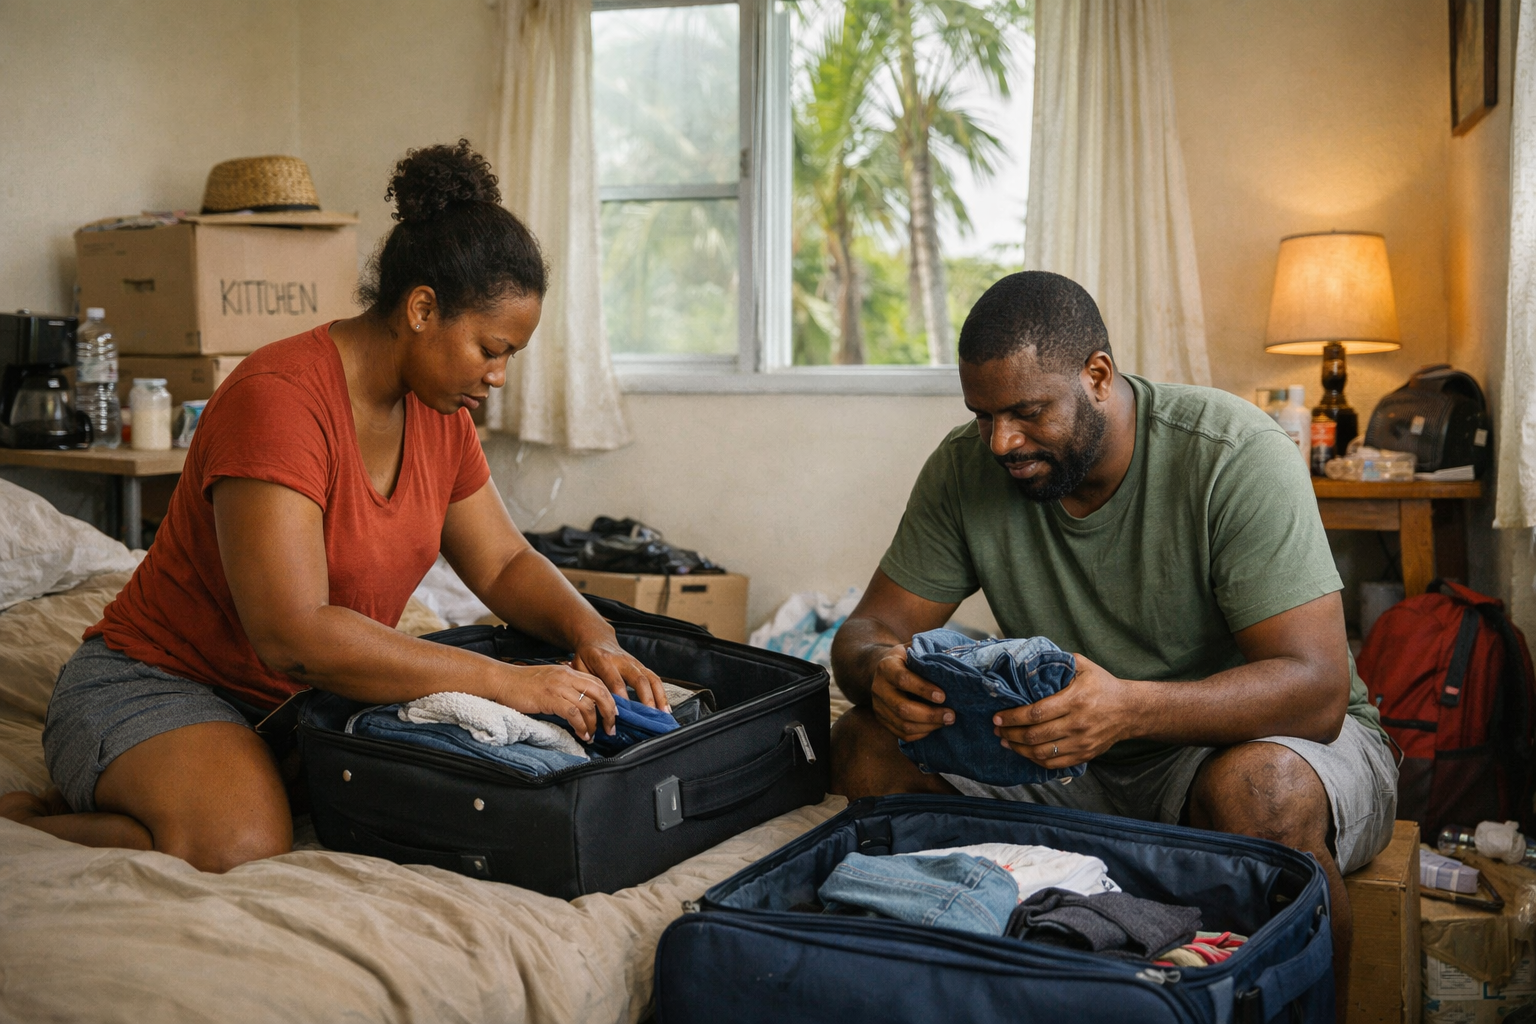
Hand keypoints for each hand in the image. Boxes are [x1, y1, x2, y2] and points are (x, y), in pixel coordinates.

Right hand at [494, 663, 617, 741]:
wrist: (502, 681)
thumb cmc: (523, 684)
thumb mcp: (550, 679)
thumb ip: (565, 687)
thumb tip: (581, 705)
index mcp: (569, 671)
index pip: (598, 683)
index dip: (609, 699)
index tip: (613, 714)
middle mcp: (567, 676)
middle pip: (600, 693)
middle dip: (609, 712)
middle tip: (610, 728)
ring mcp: (559, 686)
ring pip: (588, 706)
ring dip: (593, 724)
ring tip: (592, 736)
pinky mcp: (550, 698)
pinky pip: (573, 714)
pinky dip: (581, 726)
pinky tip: (581, 734)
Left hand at [572, 634, 669, 710]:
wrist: (597, 639)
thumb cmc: (585, 657)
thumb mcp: (578, 668)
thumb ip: (585, 685)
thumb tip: (591, 708)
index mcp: (603, 660)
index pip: (614, 680)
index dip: (619, 697)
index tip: (620, 714)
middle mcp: (623, 660)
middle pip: (639, 679)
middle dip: (646, 698)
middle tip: (650, 715)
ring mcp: (635, 663)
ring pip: (651, 678)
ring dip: (659, 696)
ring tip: (664, 714)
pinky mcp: (642, 666)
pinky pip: (655, 679)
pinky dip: (662, 693)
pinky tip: (666, 707)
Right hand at [870, 644, 954, 741]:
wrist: (883, 670)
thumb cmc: (907, 659)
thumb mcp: (914, 649)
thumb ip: (928, 655)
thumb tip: (957, 663)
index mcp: (886, 667)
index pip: (903, 679)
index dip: (923, 689)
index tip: (943, 696)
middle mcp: (879, 688)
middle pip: (902, 708)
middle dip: (930, 715)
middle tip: (951, 715)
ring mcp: (878, 707)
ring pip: (903, 724)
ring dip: (928, 726)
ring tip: (947, 721)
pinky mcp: (882, 721)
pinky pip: (902, 734)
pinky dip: (921, 733)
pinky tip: (935, 727)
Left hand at [993, 654, 1137, 767]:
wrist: (1130, 710)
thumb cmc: (1103, 685)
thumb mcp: (1084, 666)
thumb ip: (1059, 662)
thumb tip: (1032, 660)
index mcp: (1075, 700)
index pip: (1035, 714)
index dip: (1013, 717)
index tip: (998, 717)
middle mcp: (1077, 724)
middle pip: (1035, 735)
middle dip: (1010, 733)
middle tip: (997, 729)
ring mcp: (1081, 742)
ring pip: (1042, 753)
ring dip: (1019, 749)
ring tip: (1006, 741)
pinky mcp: (1084, 754)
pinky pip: (1054, 763)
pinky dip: (1035, 760)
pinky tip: (1025, 752)